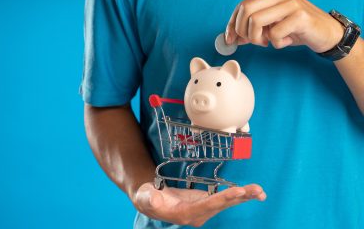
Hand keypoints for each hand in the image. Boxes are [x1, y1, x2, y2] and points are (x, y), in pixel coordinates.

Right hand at [133, 182, 265, 226]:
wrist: (151, 201)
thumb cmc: (147, 198)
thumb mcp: (145, 197)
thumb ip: (148, 199)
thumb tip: (154, 199)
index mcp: (185, 214)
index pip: (207, 206)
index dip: (223, 199)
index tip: (237, 191)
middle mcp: (198, 214)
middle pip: (222, 205)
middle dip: (240, 198)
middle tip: (257, 191)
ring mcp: (204, 209)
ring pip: (226, 203)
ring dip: (244, 197)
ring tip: (260, 191)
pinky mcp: (206, 203)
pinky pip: (225, 199)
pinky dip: (238, 195)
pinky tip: (251, 192)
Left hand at [225, 0, 343, 52]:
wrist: (327, 33)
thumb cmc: (297, 30)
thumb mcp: (271, 28)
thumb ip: (252, 30)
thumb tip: (231, 38)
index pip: (242, 5)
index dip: (232, 24)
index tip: (230, 40)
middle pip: (246, 9)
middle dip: (242, 31)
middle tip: (252, 42)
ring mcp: (291, 3)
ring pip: (256, 20)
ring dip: (257, 38)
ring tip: (268, 42)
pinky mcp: (300, 16)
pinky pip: (274, 34)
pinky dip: (276, 43)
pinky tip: (286, 41)